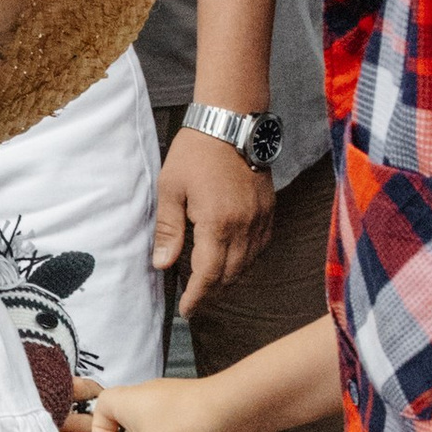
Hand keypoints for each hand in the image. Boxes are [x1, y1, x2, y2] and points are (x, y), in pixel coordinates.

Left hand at [154, 126, 274, 313]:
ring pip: (248, 264)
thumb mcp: (171, 189)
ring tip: (210, 280)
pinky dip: (246, 259)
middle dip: (211, 291)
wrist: (231, 121)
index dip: (197, 297)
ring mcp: (260, 218)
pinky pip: (261, 246)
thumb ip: (168, 230)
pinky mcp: (269, 210)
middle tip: (194, 297)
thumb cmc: (196, 152)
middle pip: (230, 275)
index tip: (187, 310)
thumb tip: (162, 264)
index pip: (208, 275)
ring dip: (229, 277)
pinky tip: (232, 258)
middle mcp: (244, 226)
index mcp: (217, 223)